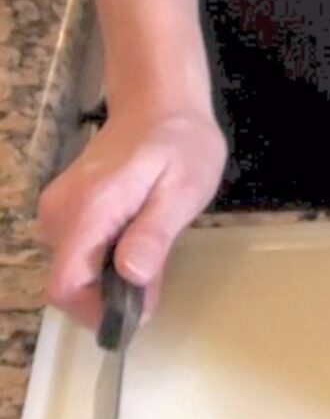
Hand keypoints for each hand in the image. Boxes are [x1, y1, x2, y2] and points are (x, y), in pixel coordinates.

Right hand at [38, 104, 227, 328]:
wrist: (159, 104)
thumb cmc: (179, 145)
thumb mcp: (182, 191)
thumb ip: (154, 235)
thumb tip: (129, 276)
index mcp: (89, 211)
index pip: (66, 284)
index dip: (96, 312)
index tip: (136, 314)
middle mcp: (60, 213)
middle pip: (68, 283)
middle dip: (108, 297)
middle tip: (155, 283)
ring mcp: (58, 210)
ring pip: (73, 270)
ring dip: (107, 281)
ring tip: (150, 257)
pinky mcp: (64, 209)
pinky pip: (77, 253)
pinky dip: (104, 262)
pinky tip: (136, 244)